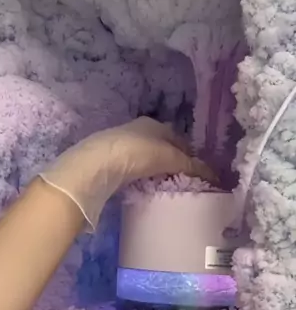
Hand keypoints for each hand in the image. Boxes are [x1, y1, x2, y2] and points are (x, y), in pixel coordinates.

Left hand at [40, 117, 216, 229]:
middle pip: (162, 147)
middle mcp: (137, 130)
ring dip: (156, 169)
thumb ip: (190, 165)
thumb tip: (214, 174)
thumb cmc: (135, 153)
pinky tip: (144, 186)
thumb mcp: (168, 157)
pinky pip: (133, 168)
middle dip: (173, 161)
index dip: (190, 154)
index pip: (178, 138)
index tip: (198, 171)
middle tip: (184, 180)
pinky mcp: (109, 161)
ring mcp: (121, 145)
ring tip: (166, 185)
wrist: (95, 165)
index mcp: (153, 123)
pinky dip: (142, 175)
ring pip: (146, 157)